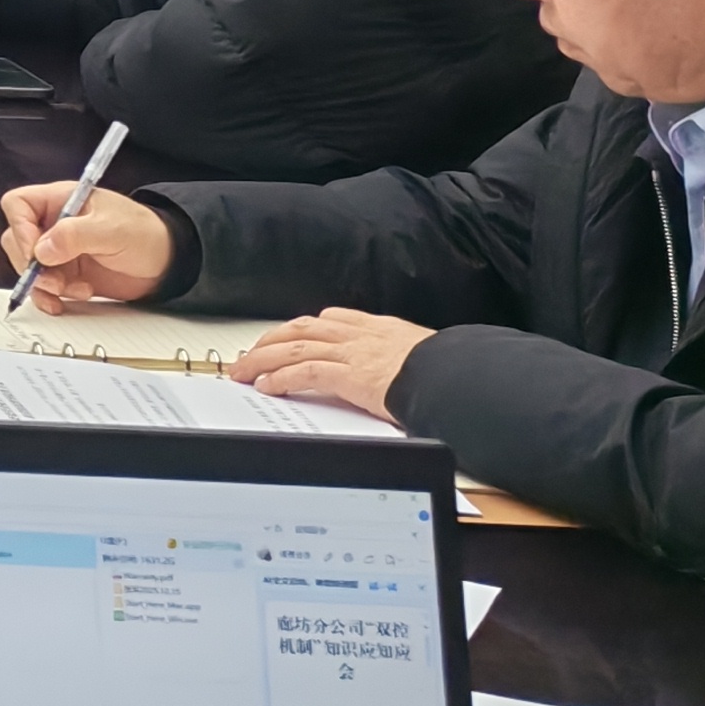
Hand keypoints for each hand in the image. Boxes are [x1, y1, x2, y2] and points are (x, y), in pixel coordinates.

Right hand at [0, 182, 178, 308]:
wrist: (166, 263)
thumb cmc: (145, 233)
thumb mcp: (111, 229)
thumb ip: (75, 236)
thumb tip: (41, 250)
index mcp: (61, 201)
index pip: (18, 205)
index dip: (20, 228)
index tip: (35, 253)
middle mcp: (54, 225)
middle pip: (17, 240)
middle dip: (31, 264)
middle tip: (53, 278)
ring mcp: (58, 251)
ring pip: (28, 268)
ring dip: (45, 284)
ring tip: (74, 288)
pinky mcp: (66, 274)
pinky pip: (43, 287)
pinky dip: (50, 297)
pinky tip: (68, 299)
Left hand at [228, 308, 437, 423]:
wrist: (460, 377)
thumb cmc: (452, 371)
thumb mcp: (428, 356)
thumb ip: (407, 359)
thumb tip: (407, 374)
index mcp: (381, 329)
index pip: (334, 319)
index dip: (305, 327)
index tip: (289, 335)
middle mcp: (361, 335)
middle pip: (304, 328)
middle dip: (273, 339)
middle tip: (252, 352)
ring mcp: (353, 353)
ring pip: (295, 346)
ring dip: (264, 358)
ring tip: (244, 370)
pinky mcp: (348, 375)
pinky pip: (303, 372)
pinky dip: (280, 378)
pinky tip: (266, 386)